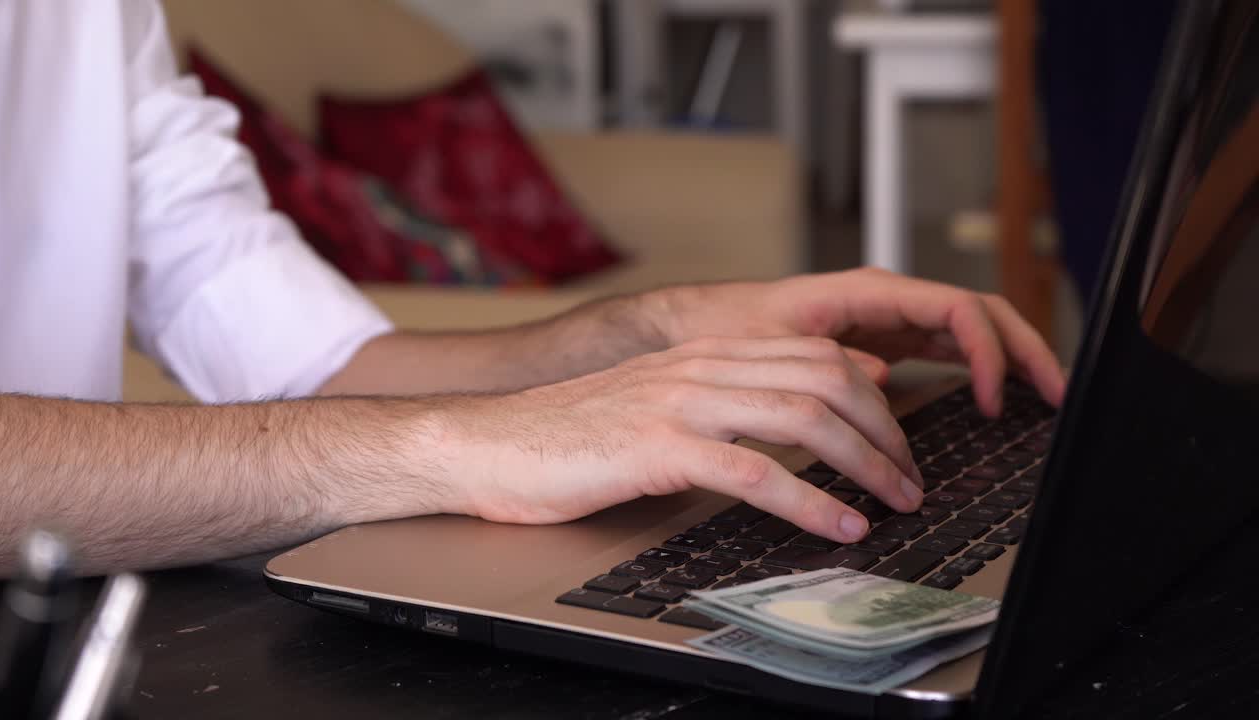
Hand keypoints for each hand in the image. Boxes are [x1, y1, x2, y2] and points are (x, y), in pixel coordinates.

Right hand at [431, 335, 924, 543]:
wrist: (488, 443)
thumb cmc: (569, 436)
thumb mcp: (656, 406)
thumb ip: (717, 404)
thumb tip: (780, 429)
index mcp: (704, 352)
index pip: (817, 356)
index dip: (873, 398)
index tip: (896, 441)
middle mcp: (700, 365)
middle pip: (827, 379)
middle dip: (885, 431)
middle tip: (910, 478)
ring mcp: (679, 401)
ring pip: (804, 417)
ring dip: (865, 463)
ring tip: (894, 502)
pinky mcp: (658, 447)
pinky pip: (755, 471)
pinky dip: (810, 501)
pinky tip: (838, 525)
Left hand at [652, 268, 1066, 415]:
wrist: (699, 326)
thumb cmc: (729, 328)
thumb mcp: (774, 348)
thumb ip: (827, 364)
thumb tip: (884, 382)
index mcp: (869, 290)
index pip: (957, 307)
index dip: (990, 351)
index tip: (996, 399)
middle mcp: (888, 298)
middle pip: (980, 313)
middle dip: (1025, 349)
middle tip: (1058, 395)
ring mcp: (890, 317)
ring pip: (971, 328)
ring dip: (1011, 357)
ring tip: (1046, 398)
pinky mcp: (883, 339)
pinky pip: (946, 347)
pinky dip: (978, 367)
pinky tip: (996, 398)